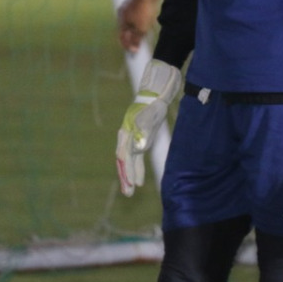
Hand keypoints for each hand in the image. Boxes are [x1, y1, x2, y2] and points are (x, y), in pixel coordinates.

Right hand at [116, 0, 157, 53]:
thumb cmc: (144, 9)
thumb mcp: (141, 28)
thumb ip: (136, 39)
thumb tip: (132, 50)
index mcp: (121, 19)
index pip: (121, 36)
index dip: (126, 46)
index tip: (133, 54)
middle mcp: (122, 12)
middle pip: (125, 28)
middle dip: (130, 38)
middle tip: (138, 46)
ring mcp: (129, 5)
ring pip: (131, 21)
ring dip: (135, 29)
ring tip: (143, 36)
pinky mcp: (137, 0)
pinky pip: (136, 14)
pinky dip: (139, 21)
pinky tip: (146, 23)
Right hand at [116, 59, 181, 196]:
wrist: (159, 86)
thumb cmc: (154, 101)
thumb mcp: (151, 116)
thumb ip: (144, 131)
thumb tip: (138, 149)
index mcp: (127, 130)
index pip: (125, 155)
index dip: (127, 171)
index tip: (131, 186)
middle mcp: (128, 134)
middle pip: (124, 159)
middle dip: (126, 177)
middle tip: (128, 194)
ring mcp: (134, 134)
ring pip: (130, 158)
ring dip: (130, 174)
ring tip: (132, 190)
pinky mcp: (143, 134)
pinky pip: (137, 154)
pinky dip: (138, 166)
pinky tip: (141, 177)